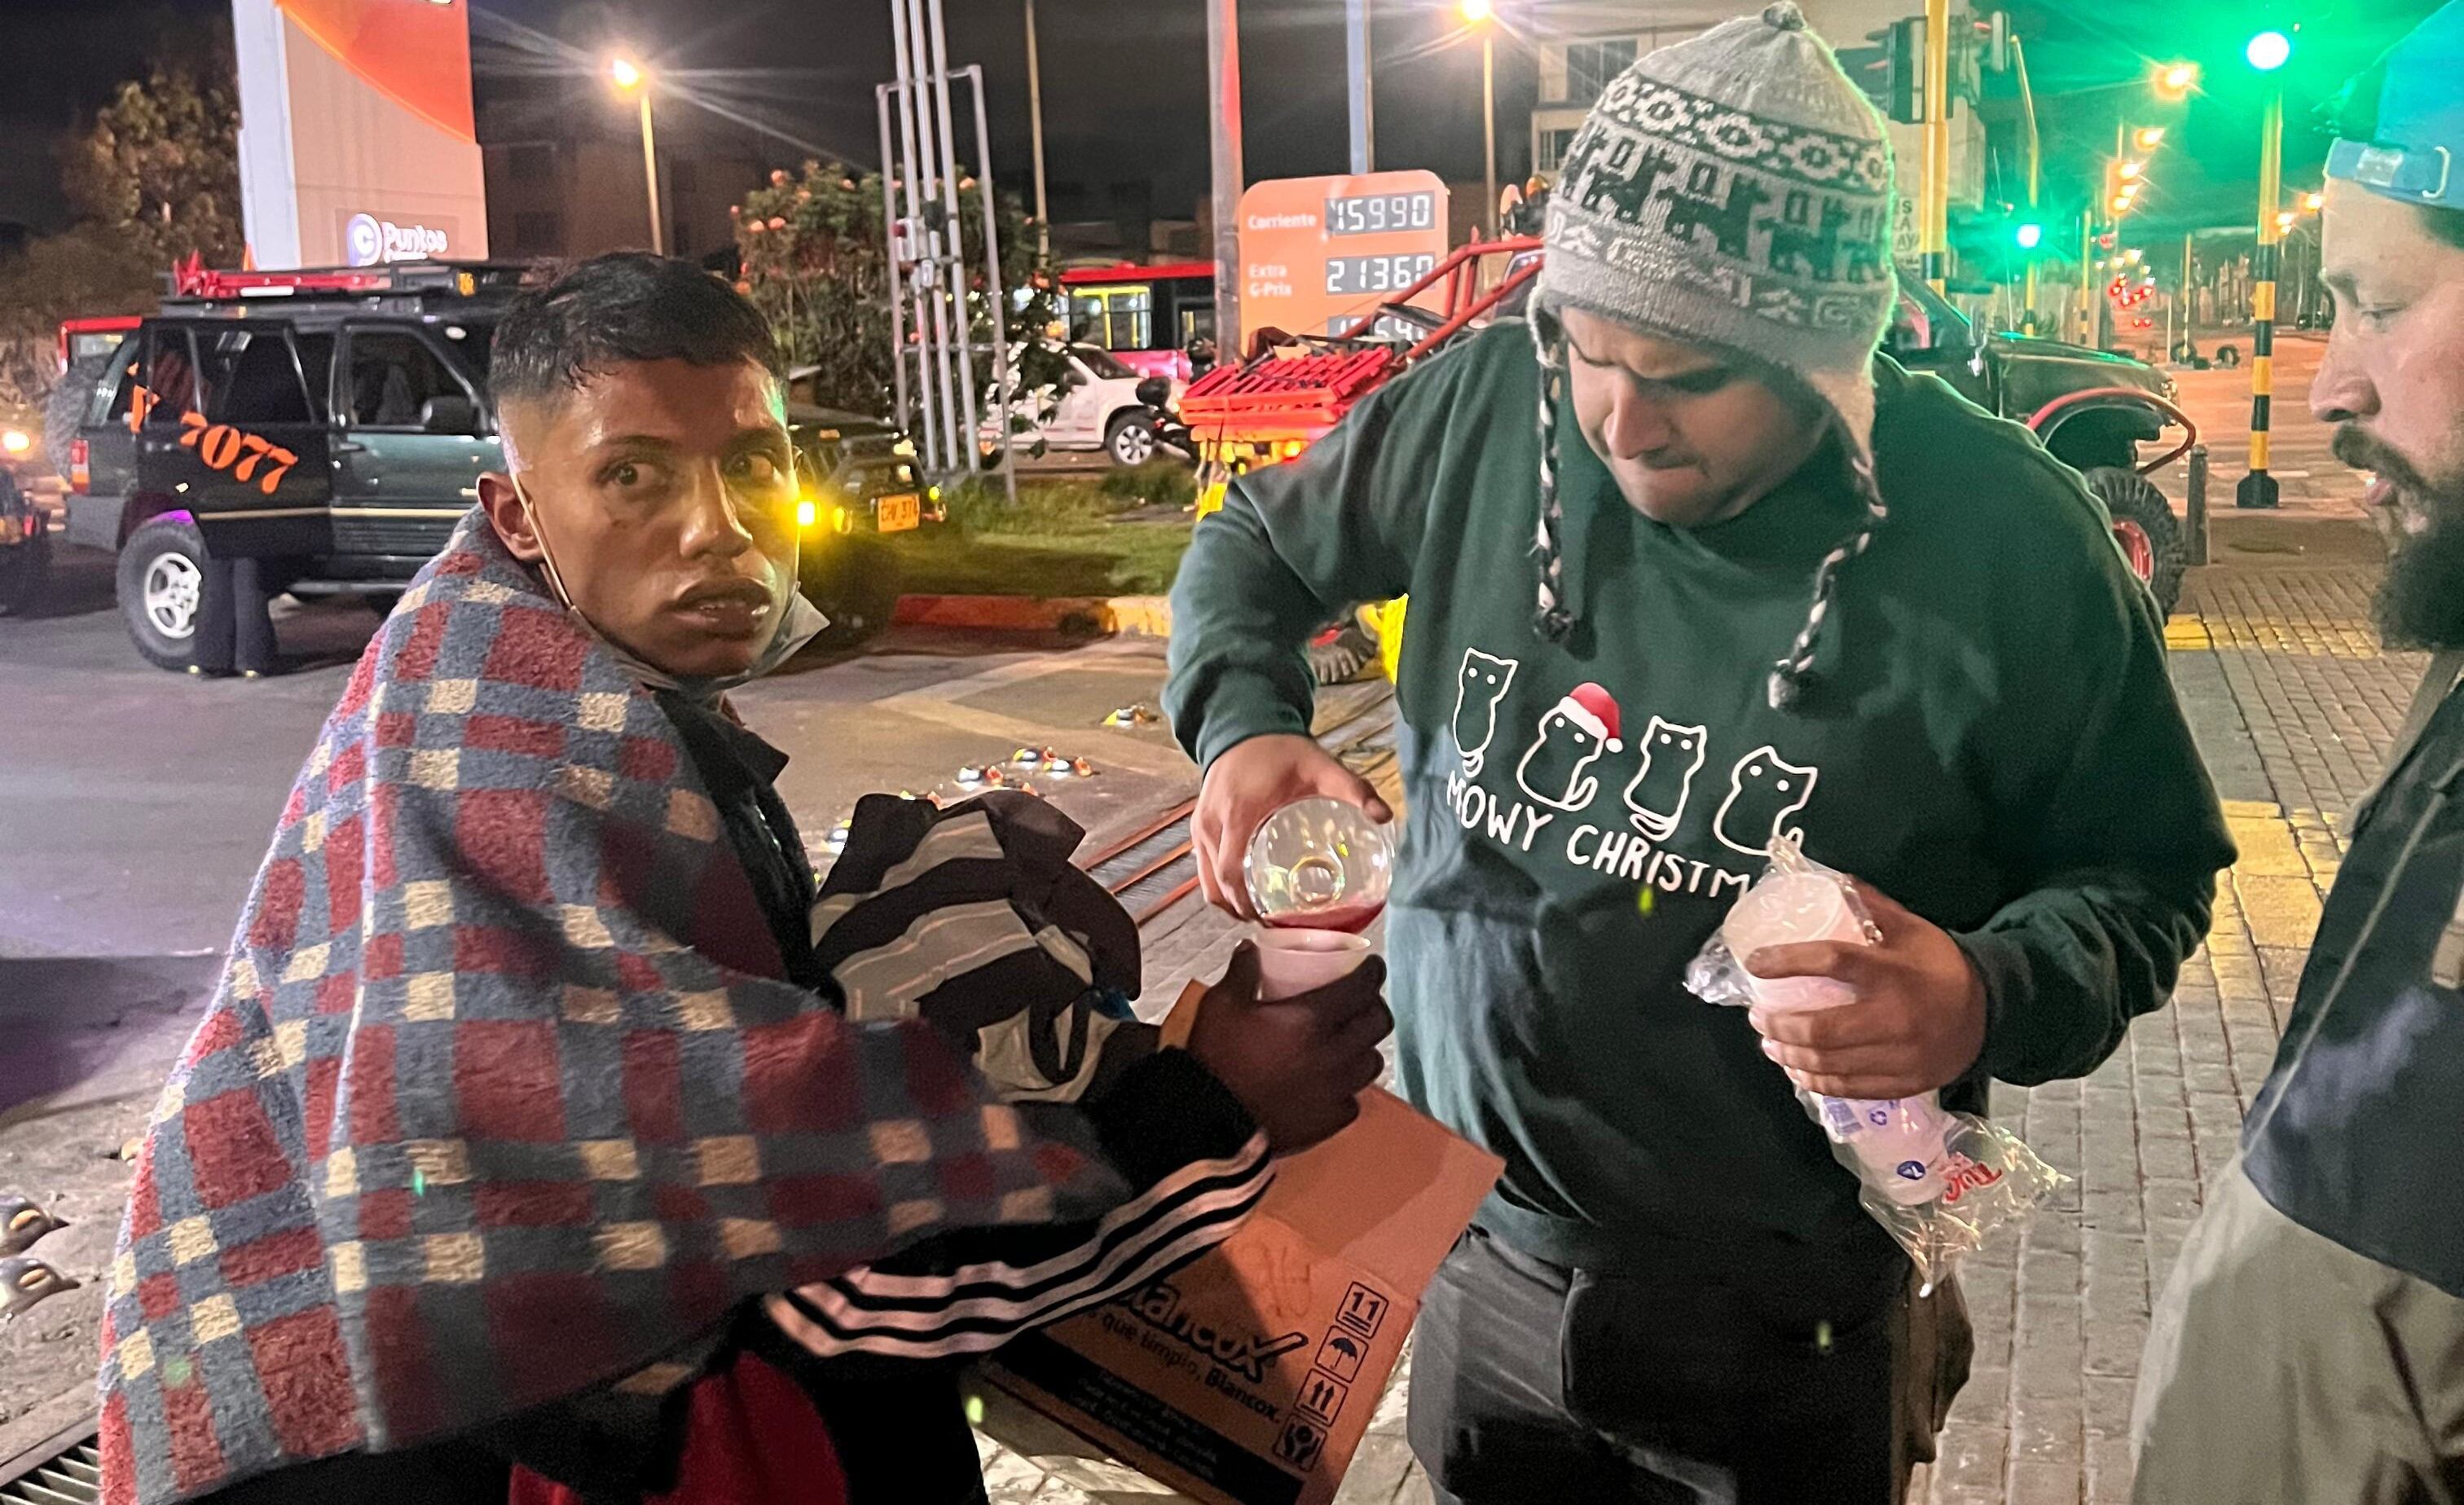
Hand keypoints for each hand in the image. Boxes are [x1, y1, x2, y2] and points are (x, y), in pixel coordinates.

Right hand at [1185, 942, 1391, 1151]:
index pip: (1362, 988)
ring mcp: (1336, 1090)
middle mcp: (1335, 1053)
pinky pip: (1354, 1099)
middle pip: (1378, 1024)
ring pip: (1372, 1063)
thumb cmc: (1216, 1058)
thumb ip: (1241, 972)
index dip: (1372, 973)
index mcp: (1312, 1019)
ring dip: (1365, 1047)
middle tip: (1362, 1002)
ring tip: (1350, 1043)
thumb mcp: (1221, 1004)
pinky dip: (1348, 1088)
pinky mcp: (1330, 1121)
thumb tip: (1250, 948)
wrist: (1209, 1120)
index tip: (1372, 967)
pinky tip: (1332, 1083)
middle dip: (1375, 1007)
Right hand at [1194, 734, 1392, 919]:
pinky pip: (1204, 867)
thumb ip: (1352, 788)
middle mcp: (1211, 825)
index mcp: (1237, 815)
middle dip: (1241, 911)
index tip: (1272, 921)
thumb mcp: (1319, 766)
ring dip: (1229, 902)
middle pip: (1216, 887)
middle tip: (1274, 924)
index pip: (1231, 875)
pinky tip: (1247, 890)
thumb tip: (1384, 816)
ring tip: (1261, 913)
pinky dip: (1221, 885)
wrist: (1243, 726)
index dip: (1247, 905)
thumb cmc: (1280, 750)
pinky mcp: (1199, 825)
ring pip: (1206, 882)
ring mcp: (1201, 826)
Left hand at [1742, 884, 1986, 1099]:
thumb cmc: (1940, 966)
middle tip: (1757, 1015)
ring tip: (1769, 1042)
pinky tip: (1797, 1069)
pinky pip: (1848, 1087)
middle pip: (1821, 1029)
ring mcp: (1898, 1056)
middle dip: (1779, 1025)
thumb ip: (1871, 907)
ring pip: (1829, 1063)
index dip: (1786, 961)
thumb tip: (1830, 881)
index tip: (1755, 962)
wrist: (1990, 1014)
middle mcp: (1894, 1018)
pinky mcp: (1902, 1083)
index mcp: (1892, 973)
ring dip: (1789, 1055)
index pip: (1830, 962)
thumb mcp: (1912, 928)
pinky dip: (1816, 1080)